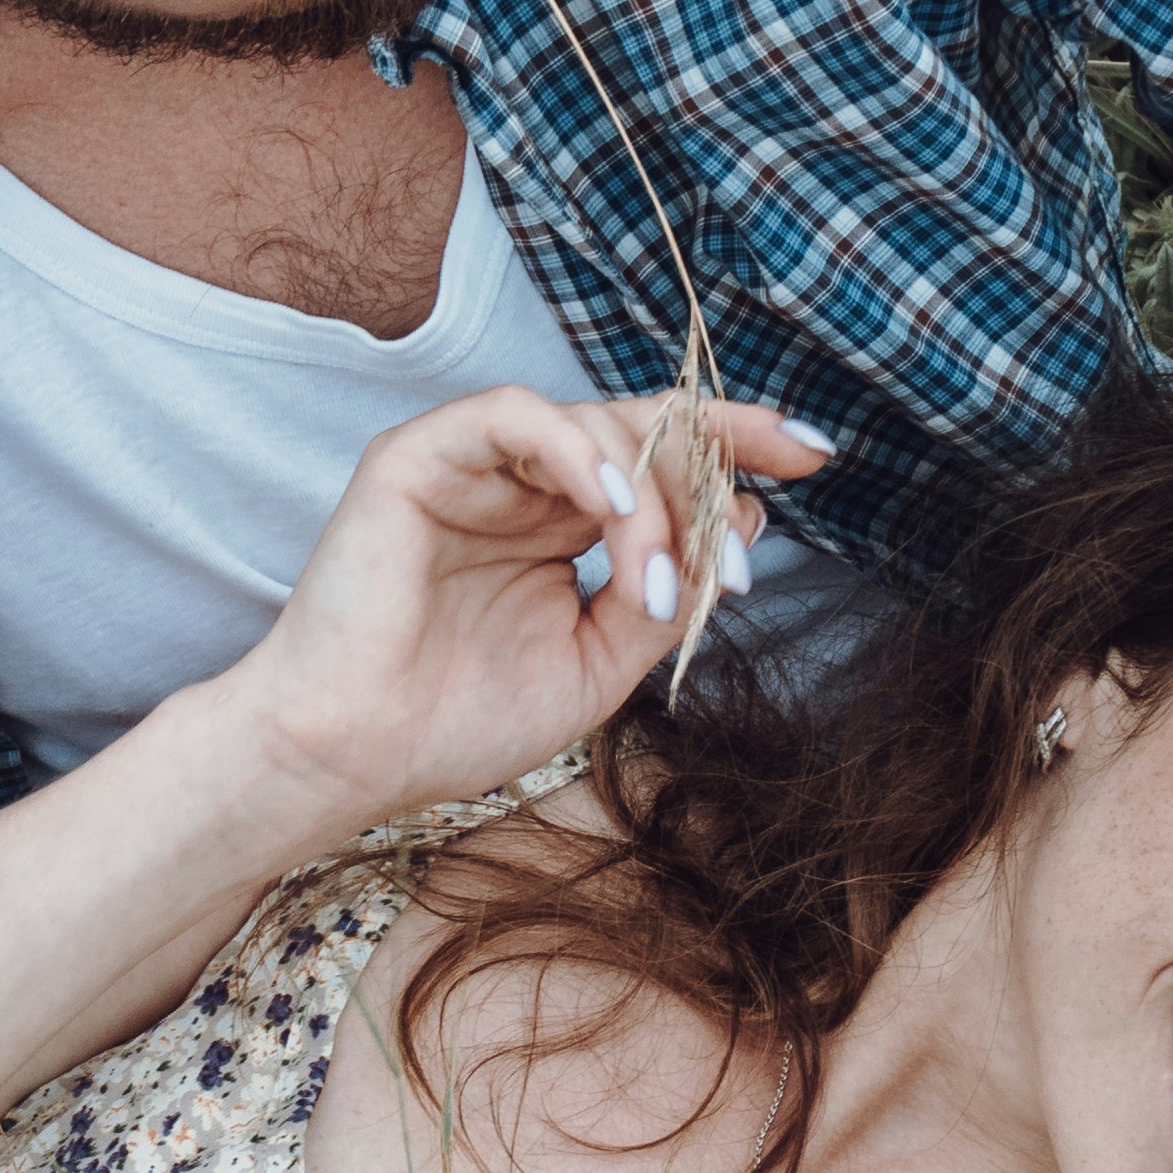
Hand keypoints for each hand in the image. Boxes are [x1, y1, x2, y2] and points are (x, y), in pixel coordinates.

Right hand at [214, 387, 830, 838]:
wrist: (355, 757)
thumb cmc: (457, 720)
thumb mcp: (599, 665)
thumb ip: (667, 594)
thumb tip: (744, 516)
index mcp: (562, 524)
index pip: (663, 456)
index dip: (739, 438)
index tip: (816, 453)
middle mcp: (525, 483)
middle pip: (644, 428)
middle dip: (711, 476)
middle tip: (739, 554)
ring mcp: (473, 464)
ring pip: (593, 421)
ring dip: (650, 496)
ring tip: (661, 580)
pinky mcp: (418, 457)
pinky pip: (512, 414)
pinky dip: (574, 448)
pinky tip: (609, 504)